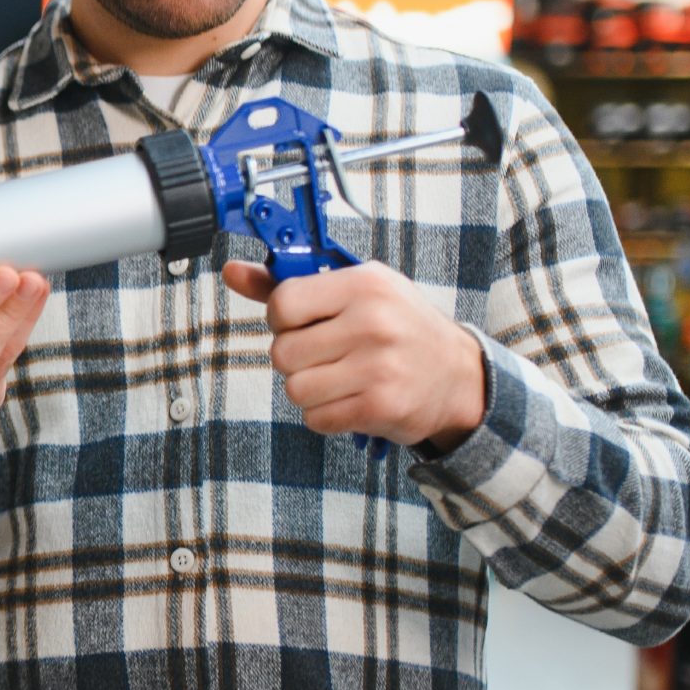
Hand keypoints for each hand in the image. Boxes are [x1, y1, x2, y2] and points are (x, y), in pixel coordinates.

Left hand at [223, 261, 484, 450]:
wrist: (458, 376)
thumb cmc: (398, 328)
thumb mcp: (353, 291)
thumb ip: (288, 285)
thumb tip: (231, 272)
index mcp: (364, 284)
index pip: (283, 303)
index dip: (282, 320)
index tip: (302, 324)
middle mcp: (373, 322)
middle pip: (283, 353)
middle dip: (296, 359)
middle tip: (328, 355)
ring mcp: (379, 367)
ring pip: (295, 389)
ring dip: (310, 390)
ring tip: (342, 378)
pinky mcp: (381, 407)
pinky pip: (316, 418)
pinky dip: (326, 414)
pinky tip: (352, 398)